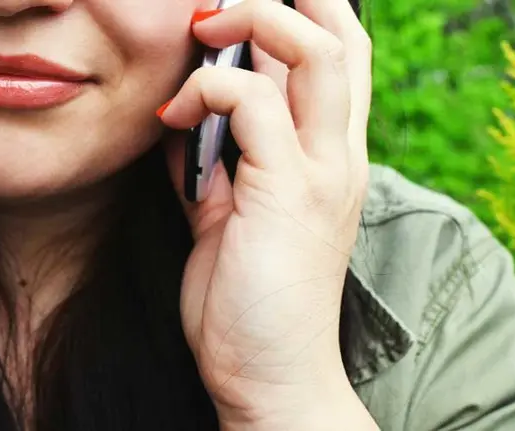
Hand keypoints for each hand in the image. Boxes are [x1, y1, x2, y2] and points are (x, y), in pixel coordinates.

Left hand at [158, 0, 374, 427]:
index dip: (303, 11)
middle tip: (219, 7)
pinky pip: (252, 105)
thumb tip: (183, 119)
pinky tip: (171, 116)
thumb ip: (217, 162)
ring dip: (252, 21)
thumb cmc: (249, 297)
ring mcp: (321, 171)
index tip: (238, 12)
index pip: (341, 56)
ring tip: (202, 29)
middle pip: (343, 34)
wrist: (270, 373)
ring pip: (315, 50)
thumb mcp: (230, 214)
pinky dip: (207, 91)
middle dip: (283, 0)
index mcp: (330, 156)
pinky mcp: (289, 193)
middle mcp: (339, 154)